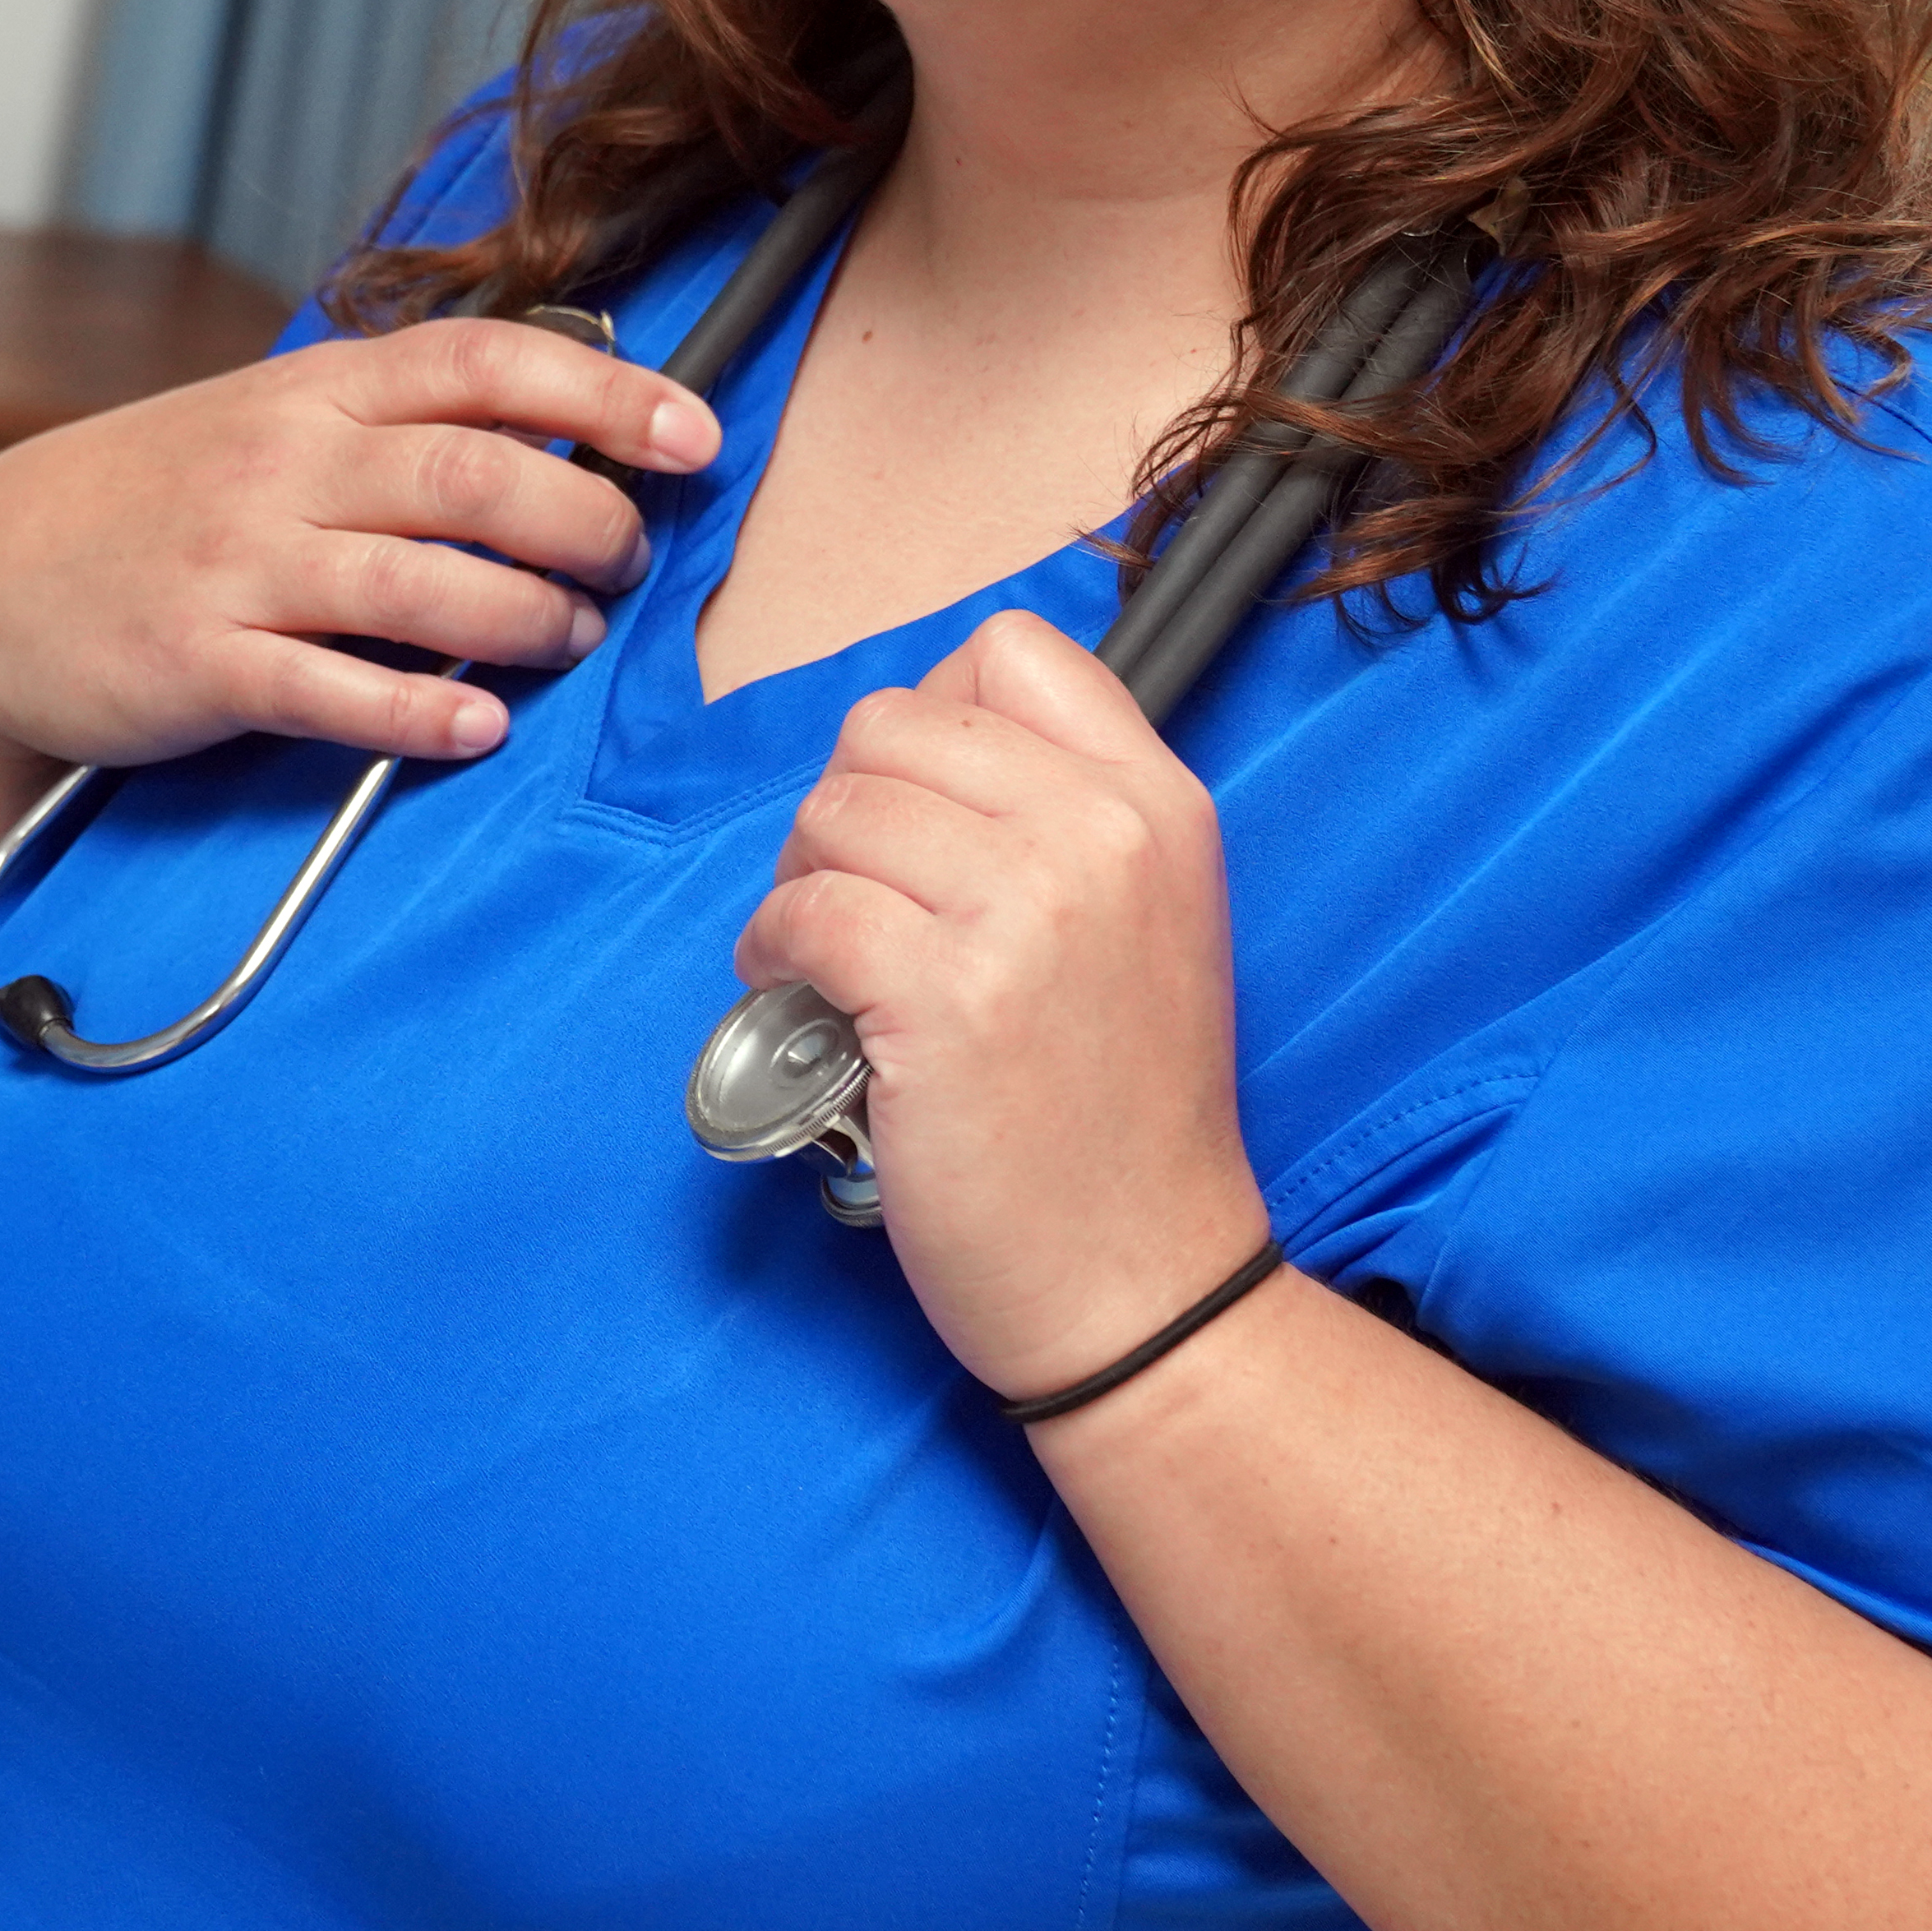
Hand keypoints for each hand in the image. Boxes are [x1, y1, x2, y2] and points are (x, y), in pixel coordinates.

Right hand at [0, 319, 717, 985]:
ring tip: (574, 636)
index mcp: (311, 393)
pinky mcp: (200, 663)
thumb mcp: (262, 427)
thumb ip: (387, 424)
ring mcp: (239, 564)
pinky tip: (481, 726)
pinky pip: (333, 689)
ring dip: (527, 614)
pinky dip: (421, 708)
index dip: (606, 391)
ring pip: (421, 580)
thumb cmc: (152, 509)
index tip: (693, 435)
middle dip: (585, 517)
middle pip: (475, 473)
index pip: (484, 362)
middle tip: (632, 558)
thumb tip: (552, 426)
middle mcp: (282, 464)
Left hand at [734, 609, 1261, 1398]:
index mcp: (1159, 802)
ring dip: (800, 881)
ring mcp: (1027, 909)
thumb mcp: (1147, 922)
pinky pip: (803, 910)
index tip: (916, 812)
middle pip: (891, 724)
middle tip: (851, 898)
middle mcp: (1102, 833)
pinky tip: (799, 997)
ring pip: (833, 811)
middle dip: (844, 809)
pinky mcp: (944, 995)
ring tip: (828, 957)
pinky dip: (772, 951)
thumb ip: (1060, 815)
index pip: (1009, 650)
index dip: (930, 717)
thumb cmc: (1119, 1116)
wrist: (1144, 1280)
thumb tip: (909, 756)